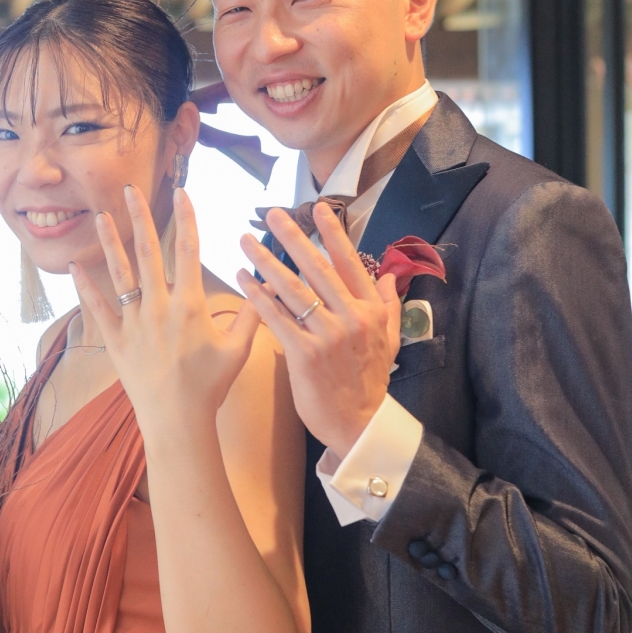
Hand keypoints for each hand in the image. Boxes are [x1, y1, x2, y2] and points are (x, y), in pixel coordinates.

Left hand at [69, 186, 260, 441]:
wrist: (176, 421)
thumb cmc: (210, 387)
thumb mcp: (239, 350)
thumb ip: (251, 315)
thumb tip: (263, 285)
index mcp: (190, 304)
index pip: (188, 250)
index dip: (187, 218)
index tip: (184, 191)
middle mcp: (159, 306)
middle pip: (148, 251)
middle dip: (140, 217)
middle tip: (131, 189)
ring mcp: (134, 321)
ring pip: (119, 273)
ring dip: (110, 242)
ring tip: (100, 216)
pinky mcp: (115, 339)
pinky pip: (98, 308)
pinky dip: (85, 287)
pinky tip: (75, 266)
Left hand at [236, 201, 401, 458]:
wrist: (357, 424)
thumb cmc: (368, 381)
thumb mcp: (389, 340)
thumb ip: (388, 305)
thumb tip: (388, 276)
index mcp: (370, 310)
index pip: (349, 263)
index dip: (333, 234)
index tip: (318, 209)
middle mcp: (351, 318)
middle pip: (317, 268)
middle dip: (292, 237)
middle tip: (270, 213)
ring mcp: (327, 335)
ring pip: (293, 289)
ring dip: (266, 262)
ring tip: (245, 242)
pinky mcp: (304, 354)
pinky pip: (277, 318)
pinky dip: (258, 297)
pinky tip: (242, 280)